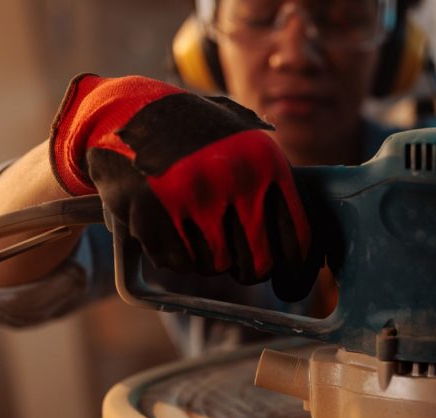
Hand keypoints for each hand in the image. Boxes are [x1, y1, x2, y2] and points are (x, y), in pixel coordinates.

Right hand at [50, 74, 316, 299]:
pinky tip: (167, 223)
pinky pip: (178, 262)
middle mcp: (236, 179)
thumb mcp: (246, 138)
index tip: (288, 288)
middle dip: (246, 268)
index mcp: (267, 163)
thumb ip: (276, 180)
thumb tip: (311, 246)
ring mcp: (193, 196)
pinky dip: (173, 253)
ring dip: (206, 257)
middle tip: (233, 255)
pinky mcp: (153, 211)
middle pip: (257, 265)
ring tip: (192, 222)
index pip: (298, 239)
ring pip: (216, 266)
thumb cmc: (195, 132)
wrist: (124, 111)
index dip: (296, 273)